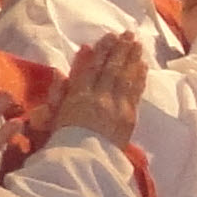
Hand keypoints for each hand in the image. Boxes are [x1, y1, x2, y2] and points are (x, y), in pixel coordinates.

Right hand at [45, 32, 147, 149]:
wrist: (84, 162)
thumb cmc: (62, 139)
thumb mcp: (53, 114)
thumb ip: (59, 92)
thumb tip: (61, 71)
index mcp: (78, 96)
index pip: (92, 68)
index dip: (101, 51)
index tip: (108, 37)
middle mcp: (100, 97)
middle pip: (112, 68)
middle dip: (120, 50)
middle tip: (128, 34)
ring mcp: (117, 106)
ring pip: (126, 77)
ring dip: (132, 59)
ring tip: (137, 44)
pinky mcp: (129, 116)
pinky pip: (136, 92)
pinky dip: (139, 77)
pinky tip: (142, 66)